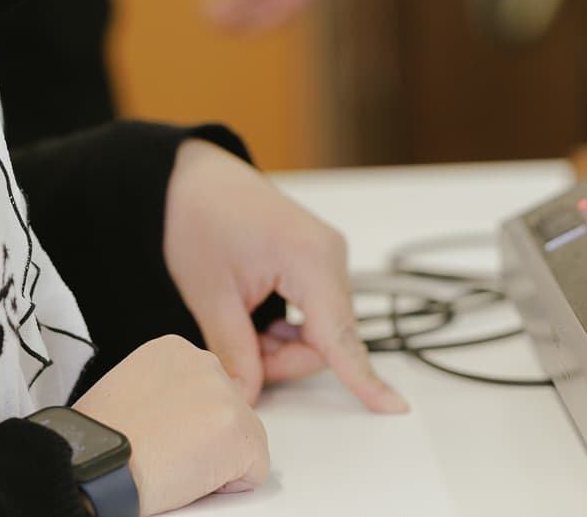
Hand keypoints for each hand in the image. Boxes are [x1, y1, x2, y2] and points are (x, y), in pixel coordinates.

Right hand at [72, 334, 270, 515]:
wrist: (94, 461)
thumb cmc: (97, 436)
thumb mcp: (128, 386)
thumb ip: (165, 390)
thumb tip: (181, 416)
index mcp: (175, 349)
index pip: (205, 391)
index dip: (186, 422)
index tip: (162, 434)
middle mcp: (205, 363)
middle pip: (228, 411)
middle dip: (205, 437)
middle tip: (166, 453)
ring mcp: (226, 396)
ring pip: (243, 440)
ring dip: (216, 460)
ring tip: (172, 465)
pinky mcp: (241, 433)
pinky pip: (254, 471)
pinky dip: (228, 486)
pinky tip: (189, 479)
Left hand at [163, 138, 407, 414]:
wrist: (191, 177)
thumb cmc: (199, 219)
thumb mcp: (211, 294)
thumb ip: (235, 350)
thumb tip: (246, 396)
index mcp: (309, 259)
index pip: (340, 335)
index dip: (364, 378)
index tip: (395, 408)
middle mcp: (329, 255)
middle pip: (327, 339)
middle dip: (283, 358)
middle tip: (238, 351)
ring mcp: (326, 254)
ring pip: (320, 328)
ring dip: (282, 343)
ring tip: (239, 322)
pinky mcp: (316, 257)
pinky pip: (315, 309)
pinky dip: (288, 325)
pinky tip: (256, 314)